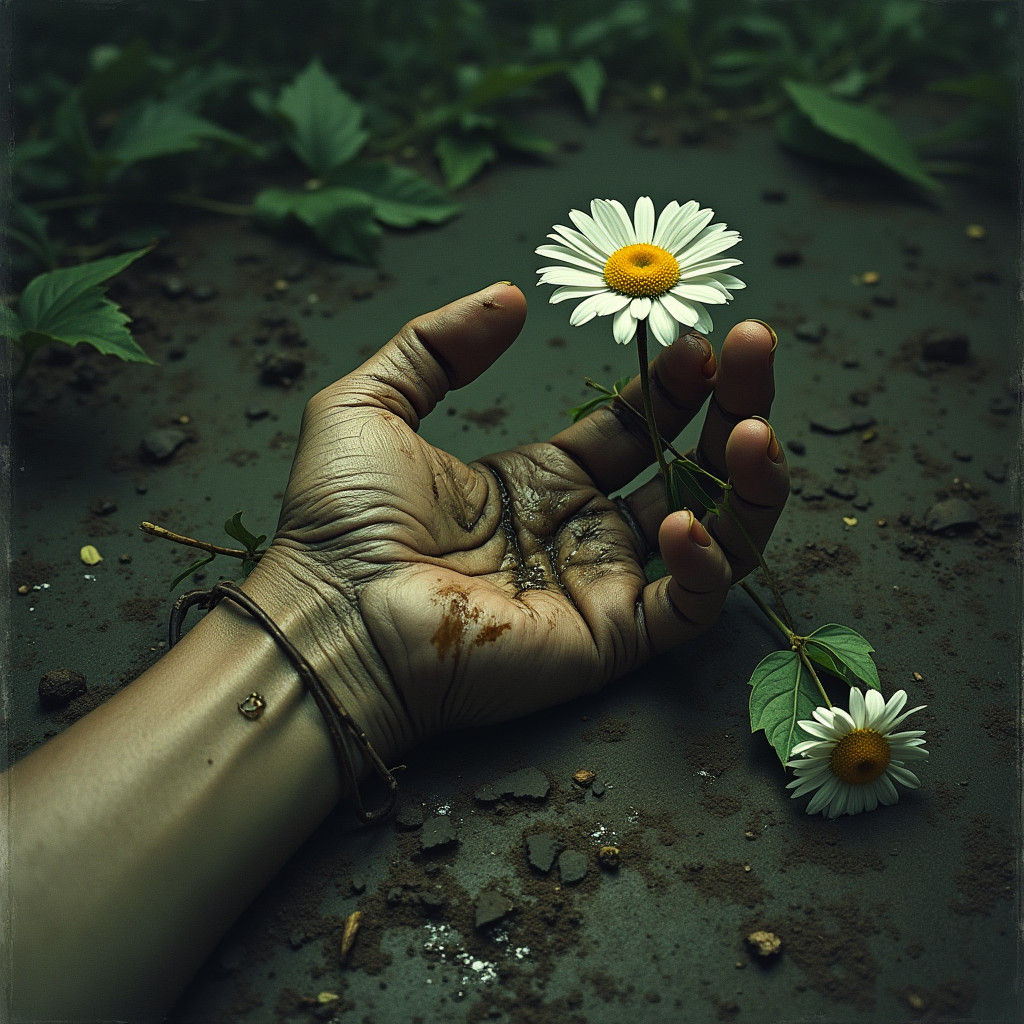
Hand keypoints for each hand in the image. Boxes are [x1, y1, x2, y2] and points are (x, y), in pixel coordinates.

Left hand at [245, 283, 788, 763]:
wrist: (331, 616)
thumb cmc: (341, 521)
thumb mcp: (373, 403)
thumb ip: (438, 344)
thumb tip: (511, 296)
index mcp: (541, 481)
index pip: (632, 426)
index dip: (669, 382)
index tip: (695, 336)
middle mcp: (584, 531)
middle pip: (690, 465)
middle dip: (732, 405)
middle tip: (755, 347)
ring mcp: (602, 585)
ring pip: (716, 533)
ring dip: (751, 480)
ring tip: (757, 426)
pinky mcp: (610, 639)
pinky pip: (690, 605)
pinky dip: (708, 563)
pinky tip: (683, 518)